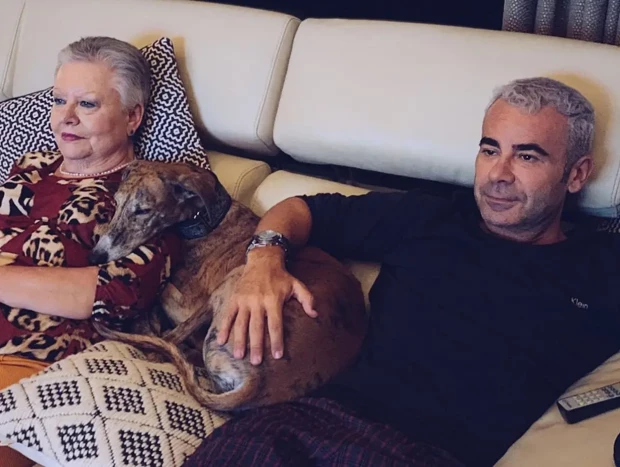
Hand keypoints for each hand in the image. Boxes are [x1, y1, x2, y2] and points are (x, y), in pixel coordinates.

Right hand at [217, 249, 316, 364]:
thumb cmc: (281, 276)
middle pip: (257, 327)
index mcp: (273, 300)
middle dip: (256, 345)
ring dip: (239, 340)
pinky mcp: (235, 298)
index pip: (275, 324)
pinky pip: (228, 315)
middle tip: (256, 362)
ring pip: (241, 323)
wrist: (262, 260)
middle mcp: (258, 301)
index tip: (277, 355)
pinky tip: (221, 341)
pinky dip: (223, 328)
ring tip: (239, 356)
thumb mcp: (297, 285)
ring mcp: (244, 300)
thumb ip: (307, 299)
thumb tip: (315, 314)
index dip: (276, 340)